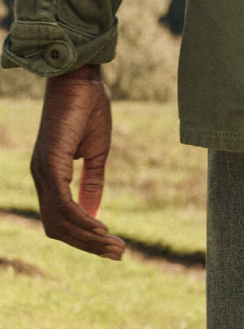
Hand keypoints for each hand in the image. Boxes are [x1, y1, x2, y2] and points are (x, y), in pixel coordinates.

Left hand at [30, 64, 125, 259]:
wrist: (81, 76)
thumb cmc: (89, 105)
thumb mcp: (96, 150)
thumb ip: (93, 181)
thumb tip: (93, 215)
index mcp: (50, 173)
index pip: (61, 218)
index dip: (84, 236)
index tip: (111, 244)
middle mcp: (40, 176)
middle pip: (58, 228)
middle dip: (88, 244)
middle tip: (118, 253)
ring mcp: (42, 172)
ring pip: (59, 222)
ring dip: (87, 238)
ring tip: (114, 246)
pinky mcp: (50, 164)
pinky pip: (63, 204)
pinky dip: (81, 221)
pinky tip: (100, 227)